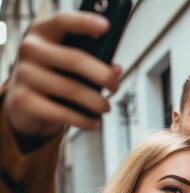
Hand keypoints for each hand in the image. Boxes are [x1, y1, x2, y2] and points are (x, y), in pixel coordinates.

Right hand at [5, 11, 120, 137]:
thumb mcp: (69, 64)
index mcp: (43, 32)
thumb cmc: (54, 76)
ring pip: (72, 89)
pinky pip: (62, 113)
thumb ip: (93, 60)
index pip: (63, 21)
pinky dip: (84, 120)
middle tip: (115, 87)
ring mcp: (24, 75)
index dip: (84, 22)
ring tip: (106, 107)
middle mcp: (30, 49)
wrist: (24, 104)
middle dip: (104, 76)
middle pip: (75, 60)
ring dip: (97, 102)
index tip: (106, 26)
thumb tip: (116, 69)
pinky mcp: (22, 101)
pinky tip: (94, 122)